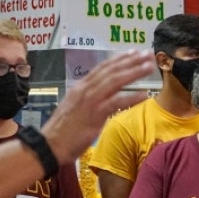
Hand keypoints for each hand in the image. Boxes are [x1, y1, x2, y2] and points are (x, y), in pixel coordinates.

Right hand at [42, 50, 155, 164]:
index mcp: (80, 87)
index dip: (119, 59)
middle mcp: (85, 89)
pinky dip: (131, 97)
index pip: (102, 68)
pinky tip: (144, 94)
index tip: (133, 52)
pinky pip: (116, 102)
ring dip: (134, 72)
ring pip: (115, 81)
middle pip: (111, 70)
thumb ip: (88, 98)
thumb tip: (102, 95)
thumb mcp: (74, 107)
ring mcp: (90, 101)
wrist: (50, 144)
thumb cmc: (63, 130)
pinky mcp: (94, 114)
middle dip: (131, 61)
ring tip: (148, 67)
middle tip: (147, 54)